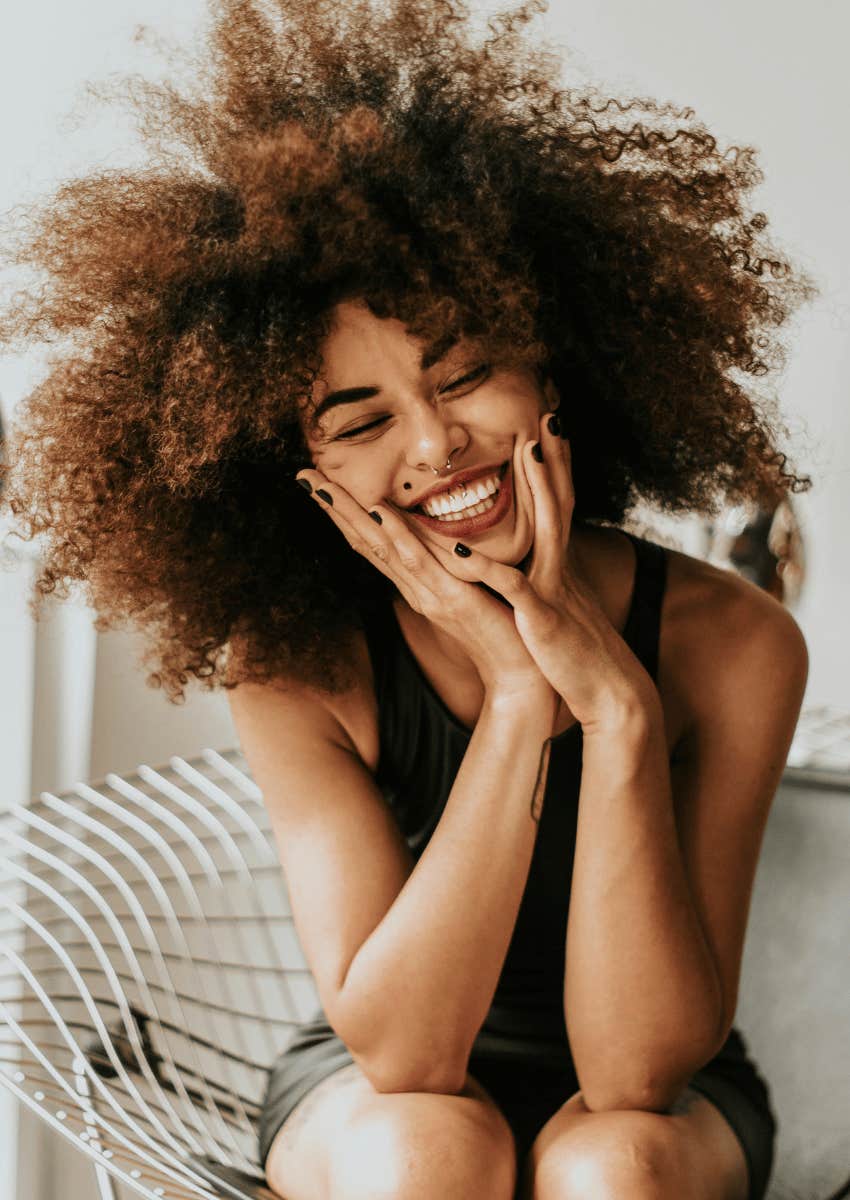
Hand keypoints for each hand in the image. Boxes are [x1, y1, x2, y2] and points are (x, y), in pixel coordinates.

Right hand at [294, 470, 555, 705]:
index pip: (373, 543)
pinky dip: (398, 535)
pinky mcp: (454, 599)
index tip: (320, 482)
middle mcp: (415, 588)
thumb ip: (453, 566)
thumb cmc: (502, 631)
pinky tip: (380, 512)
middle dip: (334, 508)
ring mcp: (430, 594)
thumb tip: (442, 538)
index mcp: (418, 584)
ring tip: (324, 485)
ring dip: (351, 514)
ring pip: (382, 547)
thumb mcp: (471, 590)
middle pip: (365, 542)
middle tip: (303, 475)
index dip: (345, 513)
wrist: (521, 675)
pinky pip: (421, 562)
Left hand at [426, 413, 652, 730]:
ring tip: (529, 451)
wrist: (610, 694)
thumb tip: (536, 561)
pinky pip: (513, 586)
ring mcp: (554, 589)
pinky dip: (486, 567)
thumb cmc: (578, 655)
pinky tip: (461, 547)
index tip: (549, 427)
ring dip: (539, 490)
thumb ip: (548, 580)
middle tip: (551, 414)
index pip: (559, 506)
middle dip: (555, 459)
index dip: (555, 467)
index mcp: (559, 566)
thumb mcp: (562, 607)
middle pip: (561, 502)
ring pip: (546, 529)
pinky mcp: (542, 618)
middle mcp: (560, 568)